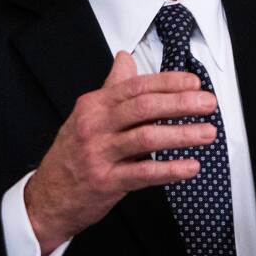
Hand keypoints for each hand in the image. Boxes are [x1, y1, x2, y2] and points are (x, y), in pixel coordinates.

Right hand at [25, 51, 217, 255]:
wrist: (48, 197)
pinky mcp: (106, 182)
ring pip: (146, 138)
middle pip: (144, 108)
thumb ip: (112, 87)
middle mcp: (95, 126)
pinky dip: (170, 170)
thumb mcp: (87, 115)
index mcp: (94, 105)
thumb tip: (125, 58)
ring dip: (182, 134)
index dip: (168, 83)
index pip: (136, 87)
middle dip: (180, 104)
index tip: (194, 84)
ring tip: (207, 133)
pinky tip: (190, 167)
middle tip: (208, 104)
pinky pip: (144, 173)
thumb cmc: (72, 154)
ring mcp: (99, 154)